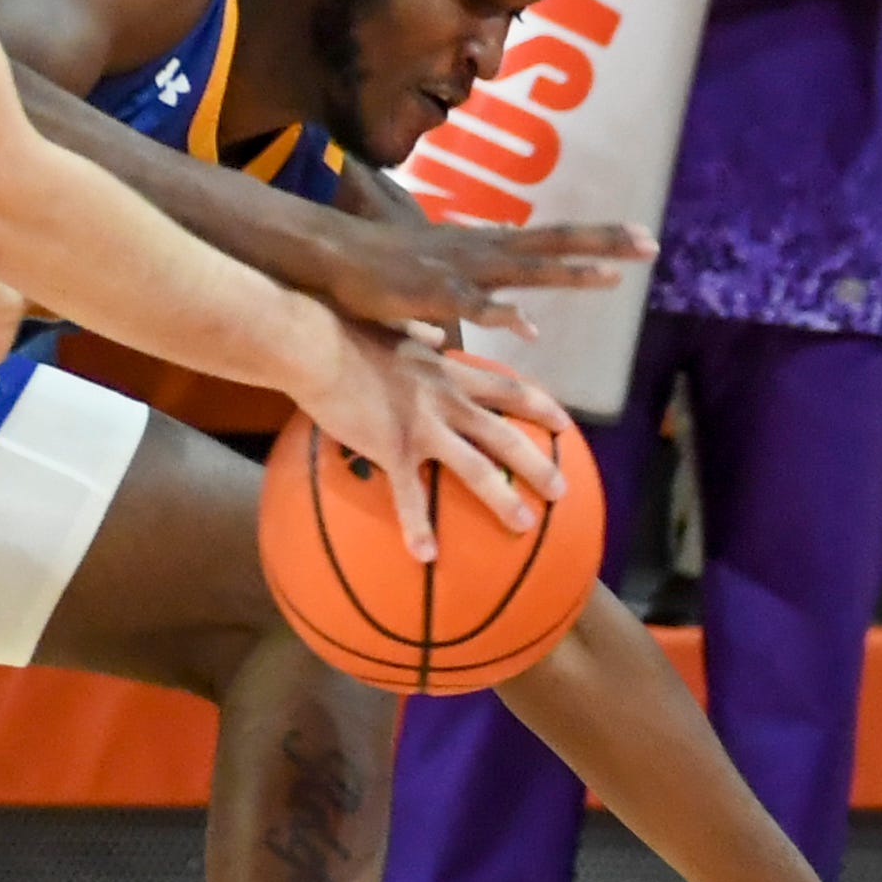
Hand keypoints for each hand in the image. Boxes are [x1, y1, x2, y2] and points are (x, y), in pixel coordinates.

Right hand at [297, 325, 572, 560]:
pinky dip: (419, 526)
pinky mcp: (392, 447)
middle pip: (505, 435)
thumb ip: (421, 334)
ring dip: (503, 498)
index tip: (565, 426)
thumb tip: (435, 334)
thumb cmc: (348, 329)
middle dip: (538, 463)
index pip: (509, 389)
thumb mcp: (397, 326)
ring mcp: (422, 426)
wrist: (317, 345)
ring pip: (475, 466)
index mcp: (449, 372)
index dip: (540, 407)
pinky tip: (426, 555)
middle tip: (562, 490)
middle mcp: (446, 400)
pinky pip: (409, 494)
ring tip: (524, 525)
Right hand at [311, 211, 653, 337]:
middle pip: (552, 243)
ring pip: (524, 268)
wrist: (330, 255)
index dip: (595, 238)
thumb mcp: (430, 280)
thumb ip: (459, 299)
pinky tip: (528, 327)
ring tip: (611, 276)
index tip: (640, 236)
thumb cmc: (377, 271)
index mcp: (482, 246)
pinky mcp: (431, 293)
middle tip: (651, 243)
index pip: (549, 238)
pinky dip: (501, 315)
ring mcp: (458, 269)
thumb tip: (473, 322)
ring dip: (568, 272)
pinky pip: (473, 305)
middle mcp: (480, 250)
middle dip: (603, 243)